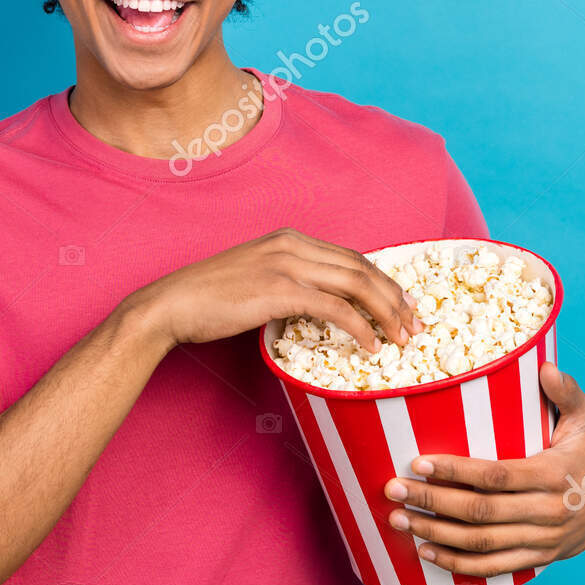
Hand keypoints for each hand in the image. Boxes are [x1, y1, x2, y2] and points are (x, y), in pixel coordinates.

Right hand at [129, 227, 423, 352]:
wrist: (170, 305)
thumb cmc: (206, 300)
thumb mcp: (253, 279)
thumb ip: (286, 282)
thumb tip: (314, 306)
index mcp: (289, 239)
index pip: (351, 257)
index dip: (382, 282)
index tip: (402, 307)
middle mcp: (292, 245)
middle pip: (361, 267)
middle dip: (394, 297)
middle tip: (414, 324)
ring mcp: (286, 265)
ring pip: (356, 284)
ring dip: (386, 312)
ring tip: (401, 337)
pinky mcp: (279, 290)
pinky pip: (334, 308)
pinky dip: (359, 327)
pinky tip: (370, 346)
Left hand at [381, 363, 584, 576]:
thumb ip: (566, 391)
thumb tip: (546, 367)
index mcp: (553, 475)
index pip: (496, 476)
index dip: (456, 472)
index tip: (418, 463)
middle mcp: (548, 512)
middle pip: (481, 512)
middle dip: (432, 502)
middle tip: (392, 490)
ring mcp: (543, 540)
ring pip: (483, 543)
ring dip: (437, 535)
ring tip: (399, 521)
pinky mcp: (540, 557)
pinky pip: (495, 567)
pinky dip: (459, 563)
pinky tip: (427, 552)